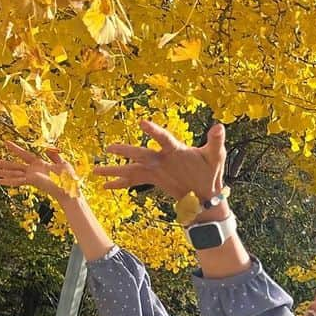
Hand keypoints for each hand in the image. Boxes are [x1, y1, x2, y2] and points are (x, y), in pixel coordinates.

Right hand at [0, 140, 80, 201]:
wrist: (71, 189)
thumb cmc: (68, 179)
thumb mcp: (62, 163)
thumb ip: (55, 155)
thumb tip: (49, 148)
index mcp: (39, 165)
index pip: (24, 155)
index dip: (15, 149)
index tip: (6, 143)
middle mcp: (33, 171)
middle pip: (14, 166)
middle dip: (1, 163)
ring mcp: (31, 176)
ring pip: (12, 173)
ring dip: (0, 172)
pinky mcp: (32, 181)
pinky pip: (18, 181)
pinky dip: (9, 181)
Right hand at [93, 119, 226, 200]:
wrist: (206, 190)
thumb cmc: (210, 170)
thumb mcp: (215, 156)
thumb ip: (215, 142)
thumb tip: (219, 127)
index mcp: (175, 148)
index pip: (163, 138)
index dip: (153, 131)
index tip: (142, 124)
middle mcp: (161, 156)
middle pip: (141, 153)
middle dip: (126, 151)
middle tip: (111, 148)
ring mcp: (156, 167)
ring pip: (132, 167)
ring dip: (115, 169)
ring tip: (96, 170)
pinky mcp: (153, 178)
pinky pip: (134, 180)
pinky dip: (120, 183)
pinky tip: (105, 186)